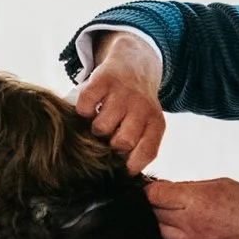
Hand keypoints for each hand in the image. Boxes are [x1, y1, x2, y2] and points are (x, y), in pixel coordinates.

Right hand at [73, 33, 166, 173]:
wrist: (134, 62)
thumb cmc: (136, 104)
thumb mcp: (147, 124)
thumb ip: (139, 146)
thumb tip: (121, 175)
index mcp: (156, 122)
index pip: (147, 153)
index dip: (132, 165)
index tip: (122, 167)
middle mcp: (142, 107)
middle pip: (122, 142)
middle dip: (110, 145)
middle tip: (108, 137)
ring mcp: (123, 93)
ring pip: (102, 127)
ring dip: (95, 128)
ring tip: (99, 121)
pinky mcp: (103, 80)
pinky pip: (86, 107)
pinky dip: (83, 111)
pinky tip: (90, 108)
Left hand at [145, 177, 238, 238]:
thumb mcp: (221, 185)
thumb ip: (192, 188)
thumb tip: (170, 190)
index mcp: (196, 201)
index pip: (154, 195)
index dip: (152, 189)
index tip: (155, 188)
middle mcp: (190, 224)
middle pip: (153, 214)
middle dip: (156, 205)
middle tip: (164, 201)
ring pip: (161, 234)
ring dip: (162, 224)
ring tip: (174, 217)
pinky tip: (184, 232)